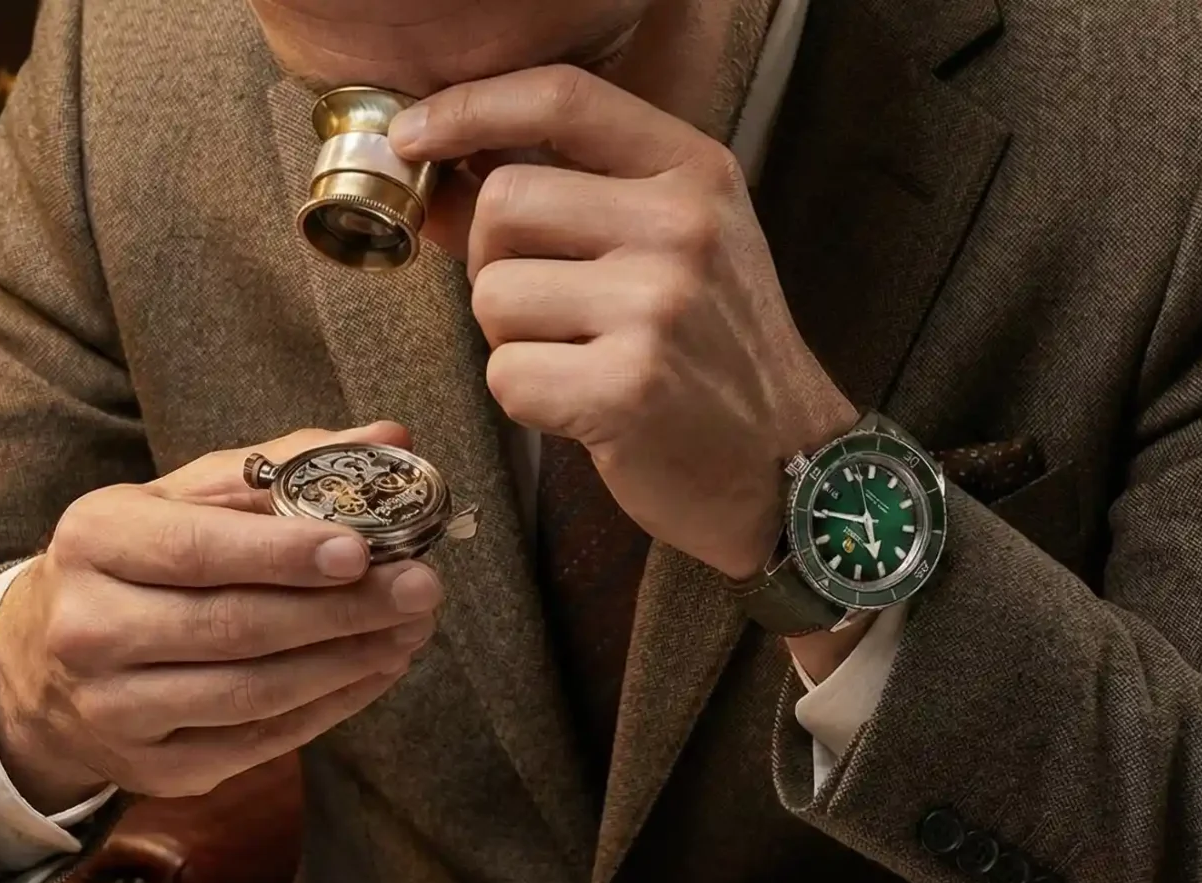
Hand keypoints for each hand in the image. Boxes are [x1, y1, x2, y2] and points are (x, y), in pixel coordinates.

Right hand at [0, 423, 445, 807]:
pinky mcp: (155, 771)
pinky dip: (329, 707)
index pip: (197, 550)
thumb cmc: (136, 564)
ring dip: (346, 662)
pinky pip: (259, 742)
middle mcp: (89, 629)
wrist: (44, 667)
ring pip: (252, 693)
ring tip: (409, 630)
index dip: (283, 554)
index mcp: (94, 541)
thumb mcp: (183, 498)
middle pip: (234, 627)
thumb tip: (392, 437)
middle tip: (420, 588)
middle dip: (340, 610)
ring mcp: (117, 711)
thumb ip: (283, 466)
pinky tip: (374, 670)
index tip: (363, 547)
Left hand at [390, 68, 858, 581]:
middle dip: (492, 261)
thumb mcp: (669, 246)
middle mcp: (681, 226)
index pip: (560, 99)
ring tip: (577, 358)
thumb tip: (437, 174)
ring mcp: (658, 306)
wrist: (789, 464)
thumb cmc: (713, 353)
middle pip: (503, 203)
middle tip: (543, 307)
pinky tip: (581, 406)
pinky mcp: (628, 388)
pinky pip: (507, 374)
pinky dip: (525, 399)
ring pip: (494, 294)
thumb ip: (566, 201)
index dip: (469, 107)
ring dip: (509, 338)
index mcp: (694, 172)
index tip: (413, 134)